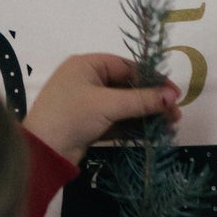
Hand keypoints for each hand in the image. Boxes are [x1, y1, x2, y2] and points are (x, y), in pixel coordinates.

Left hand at [23, 53, 180, 166]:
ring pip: (122, 106)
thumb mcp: (108, 105)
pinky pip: (115, 121)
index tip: (175, 93)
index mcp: (87, 65)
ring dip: (144, 115)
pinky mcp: (87, 124)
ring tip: (168, 126)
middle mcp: (86, 80)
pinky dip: (132, 127)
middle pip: (127, 87)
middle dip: (151, 101)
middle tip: (175, 114)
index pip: (127, 67)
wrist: (42, 152)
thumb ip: (141, 100)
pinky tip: (151, 134)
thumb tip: (173, 96)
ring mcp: (86, 103)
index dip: (153, 79)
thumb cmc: (71, 117)